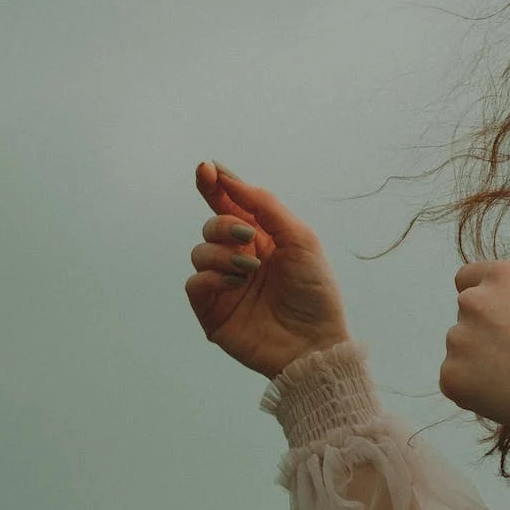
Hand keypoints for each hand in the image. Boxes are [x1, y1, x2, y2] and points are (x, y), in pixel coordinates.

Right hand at [186, 161, 352, 379]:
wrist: (314, 341)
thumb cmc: (315, 291)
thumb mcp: (300, 238)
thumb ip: (265, 206)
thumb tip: (230, 179)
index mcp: (262, 239)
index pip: (230, 206)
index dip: (216, 185)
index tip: (206, 167)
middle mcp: (240, 258)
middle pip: (212, 224)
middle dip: (225, 225)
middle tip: (249, 239)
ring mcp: (224, 284)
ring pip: (199, 251)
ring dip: (223, 254)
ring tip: (250, 269)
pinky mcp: (212, 311)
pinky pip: (194, 283)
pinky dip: (212, 277)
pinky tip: (236, 284)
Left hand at [441, 260, 509, 429]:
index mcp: (502, 277)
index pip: (468, 277)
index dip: (484, 296)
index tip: (495, 314)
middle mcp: (474, 301)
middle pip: (466, 313)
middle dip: (483, 329)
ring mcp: (458, 339)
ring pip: (461, 347)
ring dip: (477, 358)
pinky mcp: (450, 374)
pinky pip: (456, 377)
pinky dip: (472, 386)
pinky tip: (502, 394)